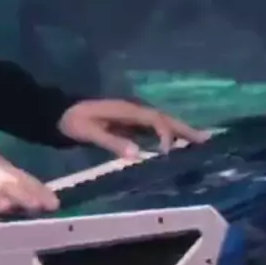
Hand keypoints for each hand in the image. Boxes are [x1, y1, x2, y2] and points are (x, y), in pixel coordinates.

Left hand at [58, 98, 210, 156]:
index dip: (166, 134)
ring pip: (161, 123)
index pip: (155, 120)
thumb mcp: (89, 132)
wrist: (58, 113)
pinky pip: (153, 129)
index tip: (169, 153)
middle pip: (164, 119)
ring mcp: (132, 117)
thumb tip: (137, 154)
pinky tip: (175, 146)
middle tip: (207, 140)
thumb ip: (111, 142)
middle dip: (185, 129)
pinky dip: (167, 136)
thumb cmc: (72, 122)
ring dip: (180, 132)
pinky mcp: (128, 124)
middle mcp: (134, 110)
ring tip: (200, 143)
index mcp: (127, 110)